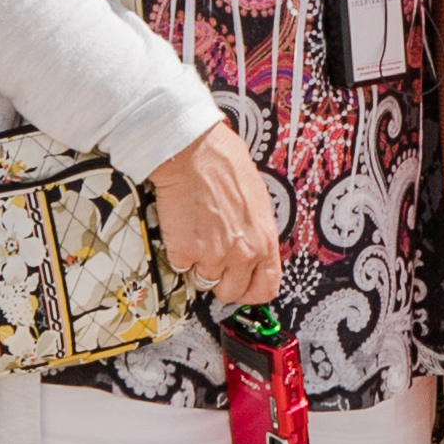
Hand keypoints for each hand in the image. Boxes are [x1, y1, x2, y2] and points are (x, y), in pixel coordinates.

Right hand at [150, 123, 287, 310]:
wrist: (191, 152)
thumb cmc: (223, 163)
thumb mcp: (256, 199)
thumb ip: (254, 230)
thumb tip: (248, 244)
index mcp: (265, 239)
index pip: (266, 288)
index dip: (251, 290)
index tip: (241, 286)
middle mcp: (243, 253)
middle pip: (231, 292)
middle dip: (220, 278)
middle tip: (211, 256)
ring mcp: (213, 257)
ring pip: (203, 280)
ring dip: (197, 263)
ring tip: (196, 234)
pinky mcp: (185, 253)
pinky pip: (180, 266)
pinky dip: (178, 252)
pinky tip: (181, 227)